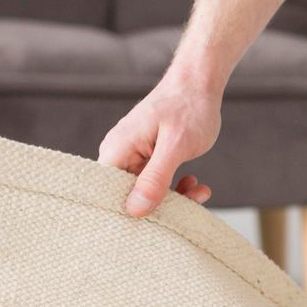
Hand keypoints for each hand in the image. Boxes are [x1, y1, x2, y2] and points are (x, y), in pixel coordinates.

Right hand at [97, 73, 220, 215]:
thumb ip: (156, 177)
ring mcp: (133, 157)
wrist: (199, 84)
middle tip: (191, 201)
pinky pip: (156, 183)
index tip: (156, 221)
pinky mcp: (147, 159)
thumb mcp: (176, 145)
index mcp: (116, 150)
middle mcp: (119, 154)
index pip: (106, 194)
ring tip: (199, 191)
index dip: (127, 213)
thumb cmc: (188, 107)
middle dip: (159, 205)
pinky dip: (177, 187)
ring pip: (146, 192)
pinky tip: (195, 183)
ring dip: (174, 197)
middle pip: (128, 197)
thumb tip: (135, 210)